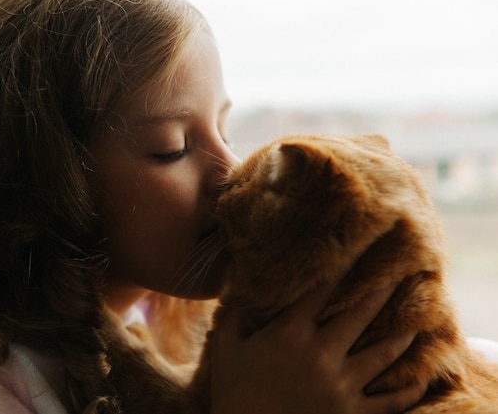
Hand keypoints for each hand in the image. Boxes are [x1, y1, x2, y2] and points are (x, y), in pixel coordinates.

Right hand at [210, 281, 427, 413]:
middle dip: (384, 289)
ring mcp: (340, 386)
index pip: (321, 290)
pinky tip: (420, 379)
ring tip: (419, 320)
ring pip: (385, 353)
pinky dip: (408, 391)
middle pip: (361, 312)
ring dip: (404, 334)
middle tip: (403, 272)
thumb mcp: (225, 346)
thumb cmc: (234, 392)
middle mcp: (320, 354)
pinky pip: (390, 402)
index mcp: (290, 333)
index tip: (358, 248)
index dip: (342, 266)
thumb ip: (233, 311)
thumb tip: (236, 279)